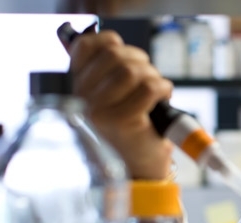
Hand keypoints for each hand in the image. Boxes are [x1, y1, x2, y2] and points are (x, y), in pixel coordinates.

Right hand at [64, 29, 173, 179]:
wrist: (141, 167)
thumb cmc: (132, 128)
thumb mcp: (113, 95)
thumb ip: (106, 68)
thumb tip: (108, 37)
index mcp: (76, 87)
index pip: (87, 45)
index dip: (113, 43)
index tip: (128, 58)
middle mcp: (82, 98)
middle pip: (116, 55)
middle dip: (141, 61)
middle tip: (149, 79)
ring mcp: (100, 111)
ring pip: (133, 70)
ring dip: (154, 76)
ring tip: (156, 92)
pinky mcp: (122, 121)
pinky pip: (150, 88)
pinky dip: (163, 88)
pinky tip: (162, 99)